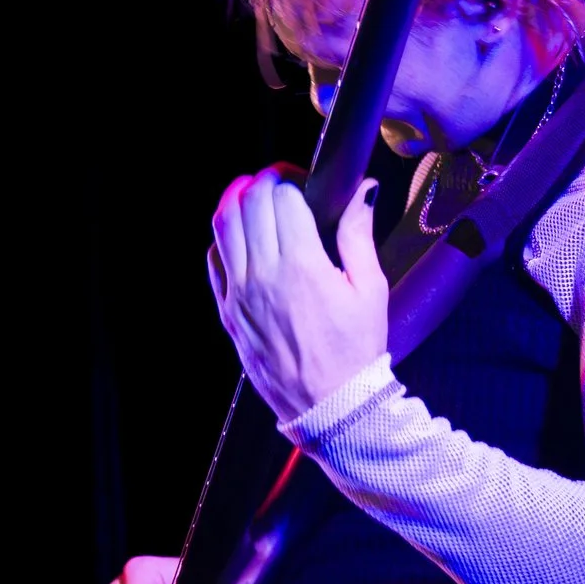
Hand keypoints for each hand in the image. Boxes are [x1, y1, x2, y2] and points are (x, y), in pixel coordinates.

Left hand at [207, 167, 387, 420]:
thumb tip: (363, 190)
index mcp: (302, 266)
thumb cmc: (355, 350)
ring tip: (254, 195)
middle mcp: (264, 275)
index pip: (283, 197)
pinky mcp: (228, 313)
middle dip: (264, 180)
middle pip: (249, 202)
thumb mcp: (370, 290)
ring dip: (236, 199)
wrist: (329, 405)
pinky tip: (241, 236)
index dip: (292, 179)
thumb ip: (359, 234)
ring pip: (223, 226)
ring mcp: (239, 294)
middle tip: (281, 182)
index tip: (304, 181)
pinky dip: (223, 238)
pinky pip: (213, 261)